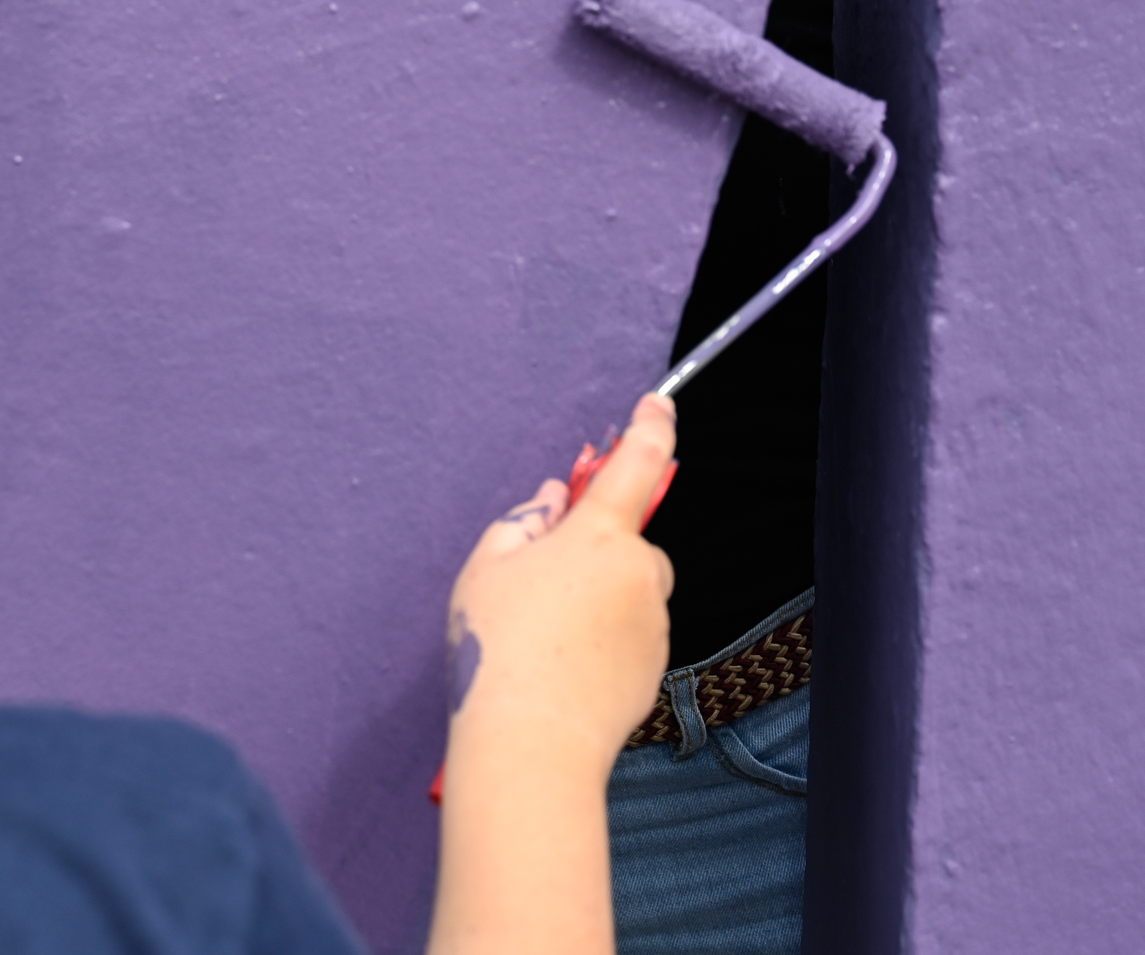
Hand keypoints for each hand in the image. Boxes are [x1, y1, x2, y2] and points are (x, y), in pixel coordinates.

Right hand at [425, 395, 676, 954]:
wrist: (531, 739)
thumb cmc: (500, 647)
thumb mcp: (486, 569)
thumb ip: (522, 524)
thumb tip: (553, 503)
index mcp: (600, 536)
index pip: (638, 465)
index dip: (650, 428)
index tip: (658, 405)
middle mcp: (638, 573)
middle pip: (627, 545)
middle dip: (596, 553)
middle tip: (540, 582)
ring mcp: (651, 625)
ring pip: (629, 594)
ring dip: (597, 601)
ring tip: (541, 638)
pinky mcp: (653, 669)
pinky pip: (629, 637)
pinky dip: (602, 642)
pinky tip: (560, 667)